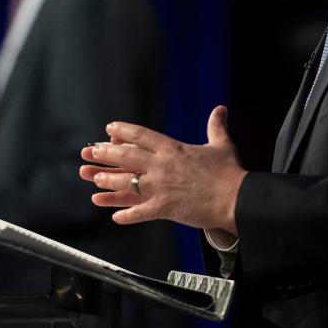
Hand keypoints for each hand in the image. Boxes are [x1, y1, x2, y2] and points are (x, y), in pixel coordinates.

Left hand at [80, 105, 246, 233]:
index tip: (110, 129)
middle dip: (106, 154)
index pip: (141, 135)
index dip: (123, 131)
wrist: (235, 198)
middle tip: (91, 152)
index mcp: (173, 148)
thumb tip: (220, 109)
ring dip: (108, 181)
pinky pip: (139, 212)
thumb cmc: (229, 173)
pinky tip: (115, 217)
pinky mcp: (164, 207)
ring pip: (126, 182)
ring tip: (95, 179)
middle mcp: (162, 165)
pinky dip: (126, 216)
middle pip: (126, 156)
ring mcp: (161, 187)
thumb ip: (216, 126)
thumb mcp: (221, 144)